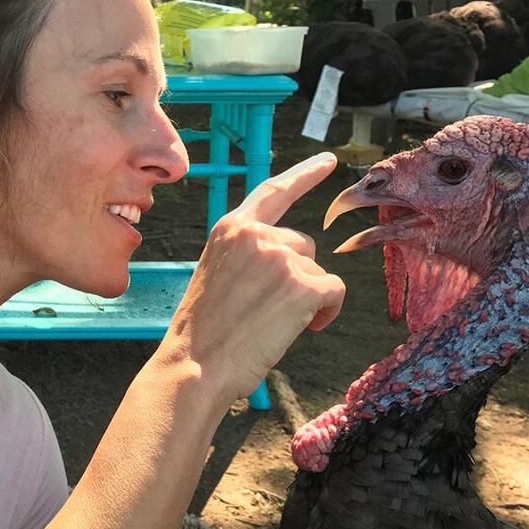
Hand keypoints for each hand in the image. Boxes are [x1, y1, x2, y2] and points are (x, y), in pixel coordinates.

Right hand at [163, 152, 345, 399]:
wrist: (194, 367)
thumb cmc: (202, 333)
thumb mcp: (215, 274)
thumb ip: (247, 257)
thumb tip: (285, 265)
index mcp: (231, 229)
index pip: (274, 191)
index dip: (305, 175)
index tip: (329, 162)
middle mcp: (257, 235)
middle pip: (304, 245)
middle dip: (296, 277)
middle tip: (268, 312)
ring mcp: (281, 257)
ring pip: (317, 272)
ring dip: (307, 297)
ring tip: (275, 324)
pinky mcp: (303, 285)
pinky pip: (334, 291)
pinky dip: (326, 312)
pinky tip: (304, 329)